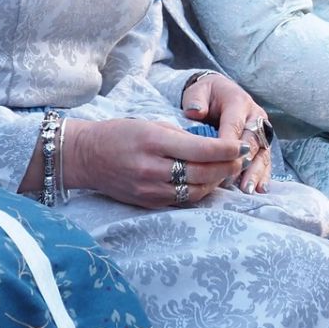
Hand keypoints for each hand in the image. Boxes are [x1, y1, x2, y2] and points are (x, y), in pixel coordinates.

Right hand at [65, 118, 244, 208]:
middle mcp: (153, 168)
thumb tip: (211, 146)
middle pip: (202, 173)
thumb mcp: (150, 124)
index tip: (242, 145)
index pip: (201, 149)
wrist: (87, 156)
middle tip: (241, 159)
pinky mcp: (148, 203)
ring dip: (216, 181)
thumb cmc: (119, 134)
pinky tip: (207, 182)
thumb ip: (181, 136)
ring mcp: (150, 189)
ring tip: (227, 170)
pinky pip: (182, 200)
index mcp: (154, 142)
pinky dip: (199, 191)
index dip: (226, 149)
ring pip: (196, 190)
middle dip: (227, 167)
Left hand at [181, 72, 272, 193]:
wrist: (219, 93)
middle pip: (252, 141)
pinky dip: (262, 175)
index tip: (218, 162)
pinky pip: (264, 159)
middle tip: (233, 181)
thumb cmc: (206, 95)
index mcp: (238, 102)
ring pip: (261, 152)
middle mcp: (254, 115)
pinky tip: (259, 189)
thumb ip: (195, 101)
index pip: (234, 125)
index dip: (228, 145)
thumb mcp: (198, 92)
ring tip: (247, 190)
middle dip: (243, 162)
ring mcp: (261, 130)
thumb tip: (194, 112)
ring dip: (255, 172)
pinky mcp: (263, 142)